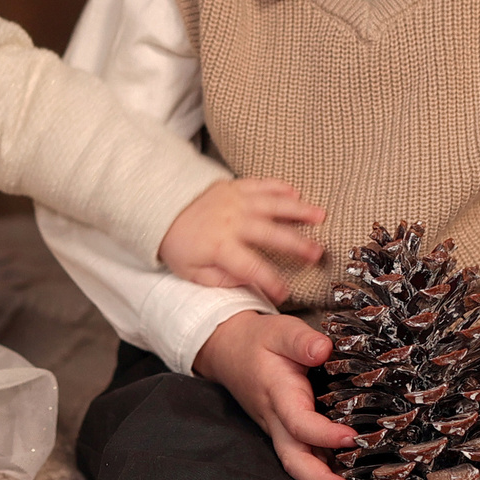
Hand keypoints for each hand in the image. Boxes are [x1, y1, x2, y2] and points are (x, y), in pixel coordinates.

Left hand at [157, 178, 326, 302]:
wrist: (160, 209)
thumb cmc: (179, 245)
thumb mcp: (192, 273)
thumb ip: (220, 280)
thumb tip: (246, 281)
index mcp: (220, 246)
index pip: (251, 267)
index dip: (270, 282)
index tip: (285, 294)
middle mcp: (231, 222)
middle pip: (270, 233)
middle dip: (296, 244)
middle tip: (318, 252)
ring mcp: (234, 201)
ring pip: (272, 204)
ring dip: (298, 209)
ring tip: (320, 215)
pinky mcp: (234, 186)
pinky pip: (260, 184)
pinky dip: (278, 187)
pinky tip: (295, 191)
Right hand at [193, 310, 358, 479]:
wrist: (230, 352)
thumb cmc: (260, 341)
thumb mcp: (279, 330)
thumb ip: (301, 340)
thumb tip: (323, 349)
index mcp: (278, 395)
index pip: (299, 422)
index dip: (324, 434)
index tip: (352, 437)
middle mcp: (277, 422)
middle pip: (295, 460)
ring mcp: (281, 432)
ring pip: (299, 467)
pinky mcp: (288, 436)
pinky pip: (305, 461)